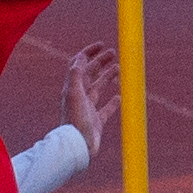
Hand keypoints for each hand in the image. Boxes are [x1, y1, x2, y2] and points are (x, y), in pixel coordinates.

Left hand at [61, 41, 118, 157]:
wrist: (78, 146)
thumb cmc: (75, 121)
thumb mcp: (74, 95)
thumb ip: (76, 76)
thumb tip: (78, 58)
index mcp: (72, 88)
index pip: (78, 65)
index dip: (88, 53)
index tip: (101, 45)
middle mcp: (79, 97)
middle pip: (90, 74)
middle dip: (100, 62)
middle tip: (113, 53)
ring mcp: (88, 109)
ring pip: (98, 89)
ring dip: (107, 77)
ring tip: (118, 68)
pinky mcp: (96, 121)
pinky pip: (105, 109)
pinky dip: (112, 101)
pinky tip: (119, 97)